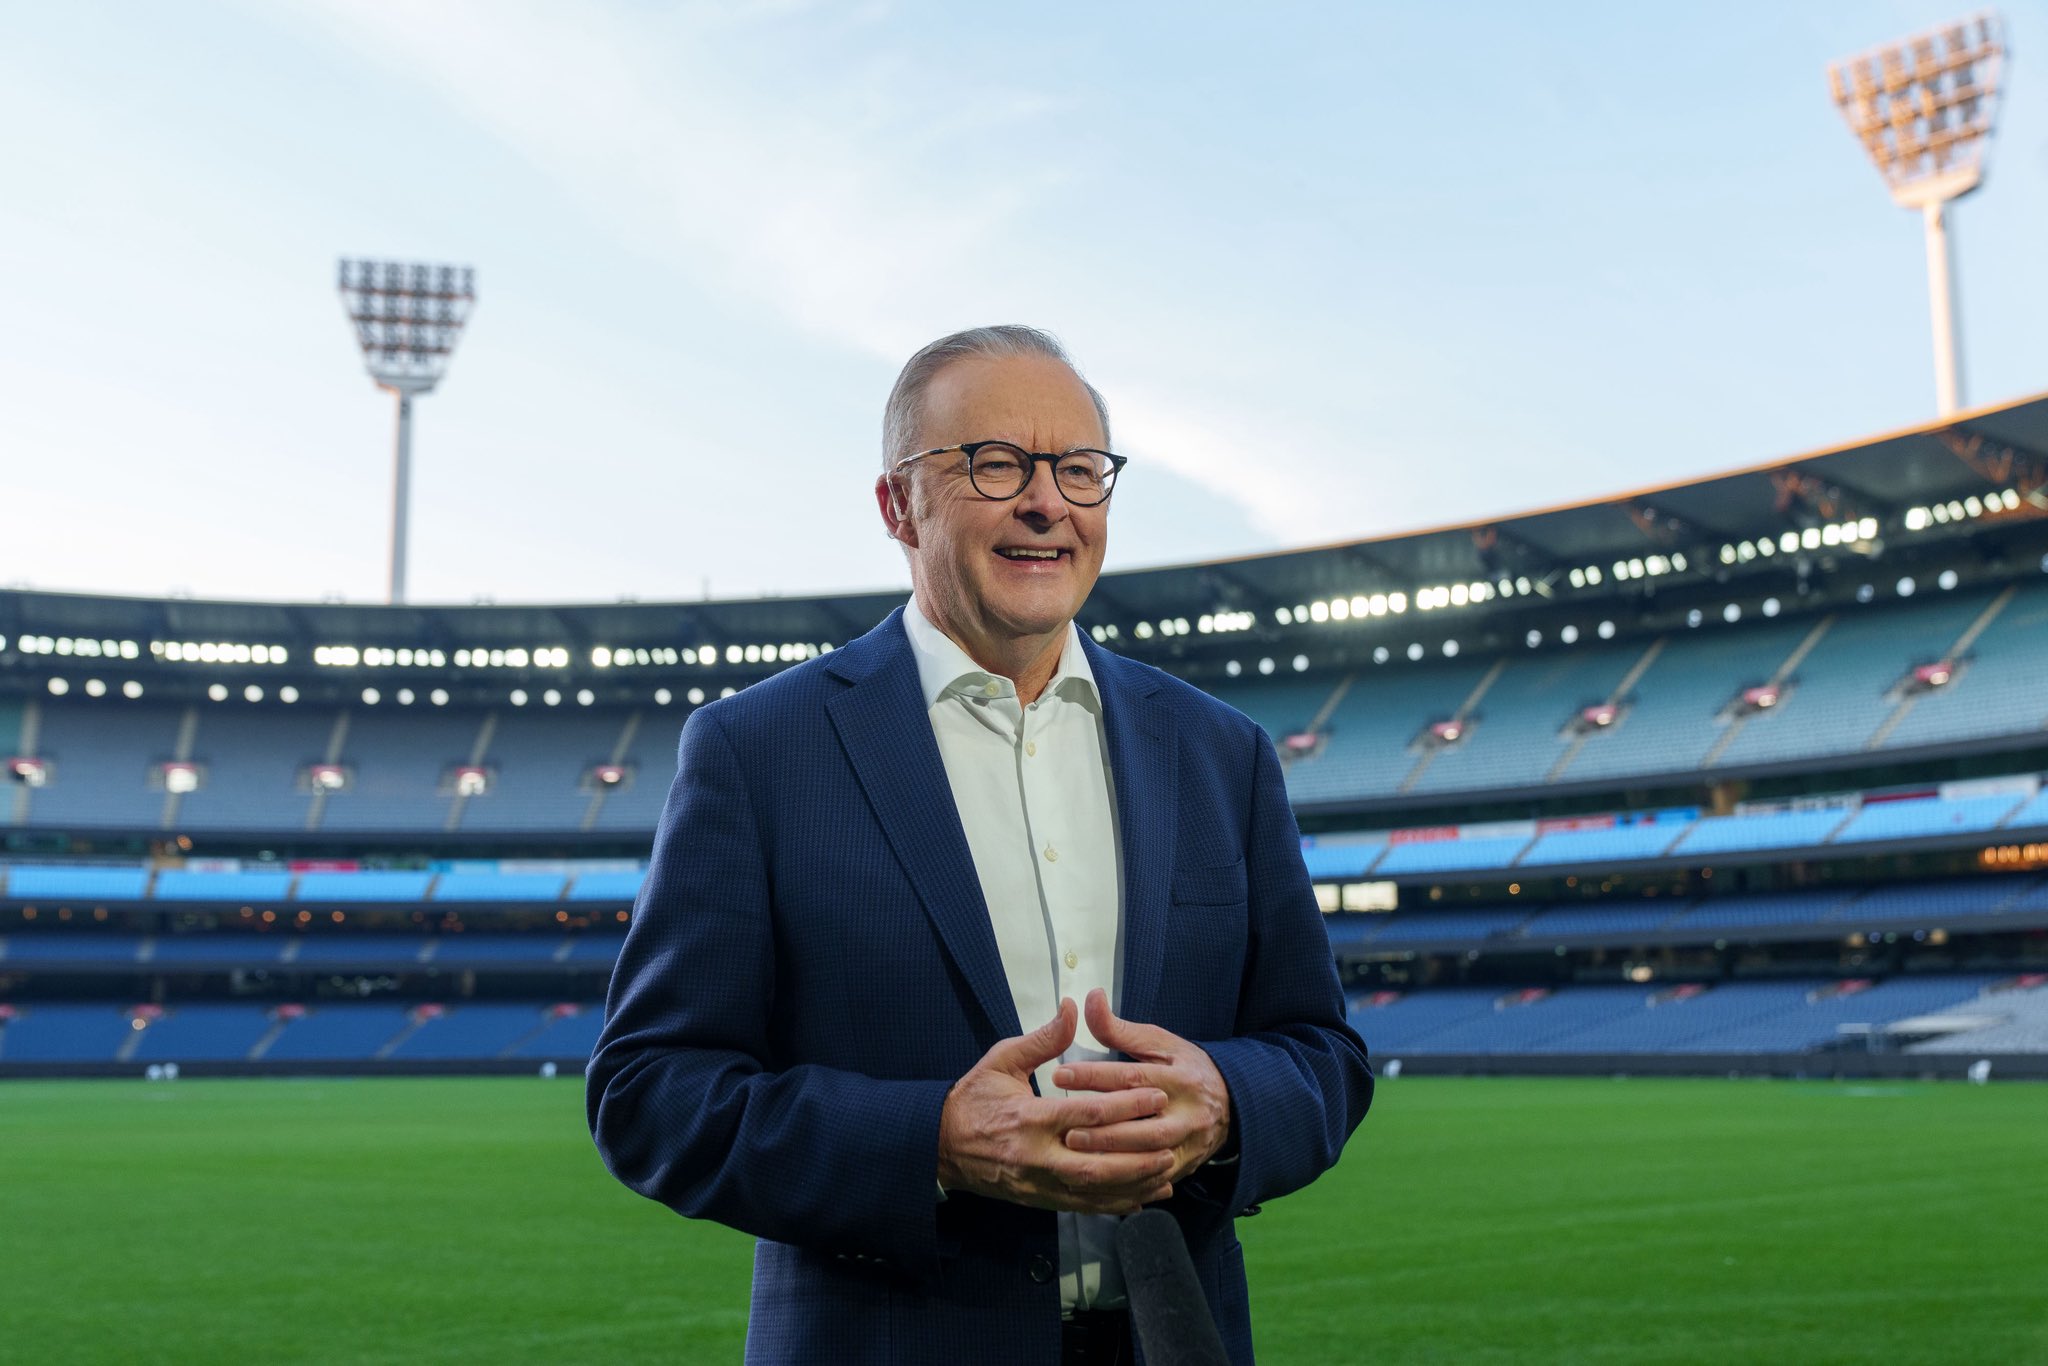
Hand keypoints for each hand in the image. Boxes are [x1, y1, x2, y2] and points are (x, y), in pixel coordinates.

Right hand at [937, 998, 1179, 1214]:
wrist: (939, 1144)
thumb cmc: (973, 1097)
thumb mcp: (1002, 1060)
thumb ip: (1043, 1040)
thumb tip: (1073, 1009)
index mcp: (1029, 1118)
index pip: (1088, 1115)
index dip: (1127, 1106)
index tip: (1157, 1096)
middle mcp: (1036, 1156)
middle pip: (1097, 1162)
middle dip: (1138, 1153)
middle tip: (1171, 1139)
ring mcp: (1037, 1183)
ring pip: (1094, 1190)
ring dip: (1133, 1183)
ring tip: (1166, 1170)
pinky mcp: (1037, 1200)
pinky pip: (1082, 1207)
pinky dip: (1114, 1204)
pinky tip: (1140, 1197)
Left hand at [1054, 989, 1231, 1185]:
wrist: (1233, 1103)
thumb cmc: (1185, 1068)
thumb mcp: (1159, 1043)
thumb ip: (1120, 1028)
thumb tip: (1090, 999)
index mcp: (1177, 1077)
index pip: (1132, 1078)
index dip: (1095, 1076)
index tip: (1060, 1074)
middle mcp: (1185, 1114)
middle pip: (1143, 1126)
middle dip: (1103, 1128)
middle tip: (1064, 1126)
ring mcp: (1187, 1145)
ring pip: (1148, 1157)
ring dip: (1111, 1158)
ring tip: (1074, 1151)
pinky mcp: (1184, 1168)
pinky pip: (1154, 1180)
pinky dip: (1126, 1182)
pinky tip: (1096, 1179)